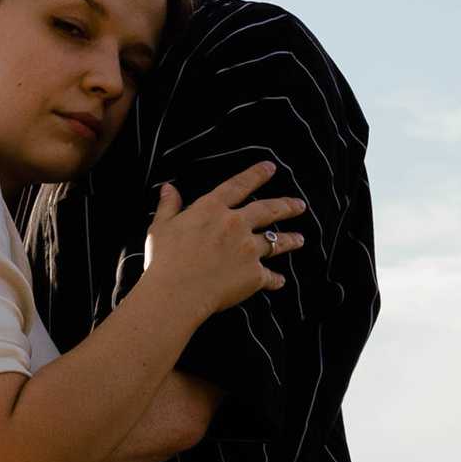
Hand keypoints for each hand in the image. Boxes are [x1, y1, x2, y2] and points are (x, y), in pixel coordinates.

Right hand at [142, 162, 305, 317]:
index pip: (239, 185)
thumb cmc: (163, 261)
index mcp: (212, 209)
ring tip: (300, 239)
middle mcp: (235, 224)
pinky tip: (280, 281)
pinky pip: (270, 276)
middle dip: (286, 206)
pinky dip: (275, 279)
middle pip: (268, 210)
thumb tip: (168, 188)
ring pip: (276, 242)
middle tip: (300, 205)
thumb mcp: (160, 227)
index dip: (256, 174)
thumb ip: (169, 206)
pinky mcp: (254, 275)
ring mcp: (248, 249)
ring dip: (290, 240)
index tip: (271, 168)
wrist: (175, 294)